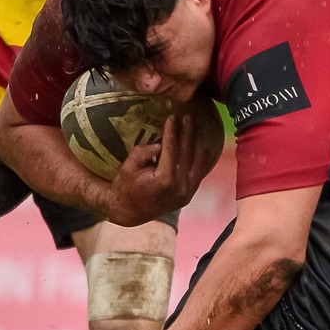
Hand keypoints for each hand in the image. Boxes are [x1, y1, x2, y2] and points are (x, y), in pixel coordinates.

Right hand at [105, 109, 220, 224]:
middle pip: (187, 154)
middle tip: (188, 117)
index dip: (172, 131)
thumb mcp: (128, 168)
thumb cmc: (126, 188)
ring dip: (197, 143)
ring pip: (197, 163)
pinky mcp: (189, 195)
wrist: (130, 212)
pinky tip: (203, 145)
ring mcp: (187, 193)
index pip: (171, 149)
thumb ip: (142, 153)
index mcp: (164, 180)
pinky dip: (202, 158)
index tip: (172, 117)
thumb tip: (159, 144)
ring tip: (196, 127)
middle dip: (187, 133)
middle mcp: (180, 187)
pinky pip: (199, 173)